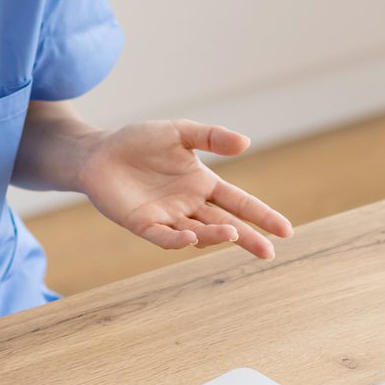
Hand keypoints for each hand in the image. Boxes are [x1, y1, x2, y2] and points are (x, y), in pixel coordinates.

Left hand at [76, 122, 292, 259]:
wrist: (99, 152)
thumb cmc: (139, 141)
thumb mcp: (179, 131)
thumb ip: (211, 136)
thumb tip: (246, 142)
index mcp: (202, 184)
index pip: (239, 202)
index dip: (262, 215)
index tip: (285, 230)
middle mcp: (189, 205)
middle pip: (226, 225)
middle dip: (248, 238)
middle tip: (269, 252)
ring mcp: (168, 217)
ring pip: (199, 233)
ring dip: (216, 236)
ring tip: (234, 235)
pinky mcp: (143, 224)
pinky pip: (165, 236)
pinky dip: (178, 239)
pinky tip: (190, 236)